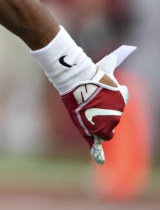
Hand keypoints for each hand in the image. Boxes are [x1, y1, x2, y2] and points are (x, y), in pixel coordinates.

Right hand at [61, 45, 134, 164]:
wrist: (79, 82)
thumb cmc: (91, 73)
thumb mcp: (107, 66)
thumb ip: (116, 61)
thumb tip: (130, 48)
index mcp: (121, 98)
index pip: (119, 100)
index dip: (109, 99)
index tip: (100, 94)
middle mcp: (116, 114)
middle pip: (111, 118)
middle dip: (101, 113)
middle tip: (88, 103)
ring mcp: (105, 123)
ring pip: (103, 129)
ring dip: (95, 122)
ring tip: (84, 112)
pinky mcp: (93, 130)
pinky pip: (96, 146)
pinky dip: (98, 154)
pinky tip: (100, 160)